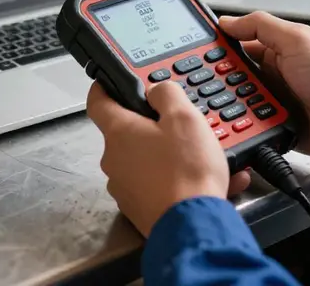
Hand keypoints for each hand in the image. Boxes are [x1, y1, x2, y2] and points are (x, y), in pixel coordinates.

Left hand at [86, 80, 250, 236]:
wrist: (193, 226)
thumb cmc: (186, 169)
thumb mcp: (184, 116)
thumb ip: (166, 94)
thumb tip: (156, 91)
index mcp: (120, 133)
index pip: (97, 102)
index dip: (102, 88)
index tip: (106, 83)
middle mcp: (115, 161)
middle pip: (127, 133)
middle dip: (151, 126)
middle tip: (179, 123)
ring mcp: (125, 188)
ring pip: (146, 161)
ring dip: (170, 155)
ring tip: (205, 157)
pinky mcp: (140, 209)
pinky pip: (159, 185)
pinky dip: (179, 179)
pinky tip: (212, 180)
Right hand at [220, 12, 309, 159]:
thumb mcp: (296, 40)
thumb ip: (260, 26)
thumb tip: (227, 21)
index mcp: (273, 50)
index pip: (233, 46)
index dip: (215, 49)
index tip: (195, 55)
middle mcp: (269, 75)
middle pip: (229, 77)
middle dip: (218, 82)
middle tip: (207, 86)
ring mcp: (270, 102)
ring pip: (234, 103)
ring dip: (230, 106)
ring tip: (222, 108)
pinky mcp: (273, 127)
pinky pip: (248, 126)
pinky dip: (242, 127)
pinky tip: (236, 127)